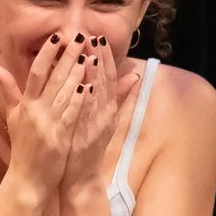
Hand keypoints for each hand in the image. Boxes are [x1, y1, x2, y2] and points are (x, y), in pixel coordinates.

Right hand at [0, 30, 92, 213]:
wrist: (27, 180)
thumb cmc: (23, 148)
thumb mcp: (13, 118)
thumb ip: (9, 91)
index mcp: (25, 105)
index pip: (35, 72)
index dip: (46, 53)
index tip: (57, 36)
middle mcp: (35, 111)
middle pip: (52, 77)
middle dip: (67, 55)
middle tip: (80, 36)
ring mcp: (47, 124)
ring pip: (64, 92)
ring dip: (78, 71)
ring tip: (90, 53)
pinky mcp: (59, 136)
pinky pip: (71, 112)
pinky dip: (80, 97)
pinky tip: (90, 83)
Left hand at [58, 37, 140, 204]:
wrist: (81, 178)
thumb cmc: (86, 148)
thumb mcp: (103, 121)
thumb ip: (115, 98)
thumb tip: (134, 75)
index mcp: (107, 108)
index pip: (108, 77)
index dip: (105, 58)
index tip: (99, 38)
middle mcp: (105, 114)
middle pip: (106, 82)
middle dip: (101, 59)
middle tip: (96, 37)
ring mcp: (98, 125)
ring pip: (99, 95)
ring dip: (96, 75)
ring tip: (92, 53)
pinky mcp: (89, 136)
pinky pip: (88, 114)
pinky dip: (88, 99)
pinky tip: (85, 84)